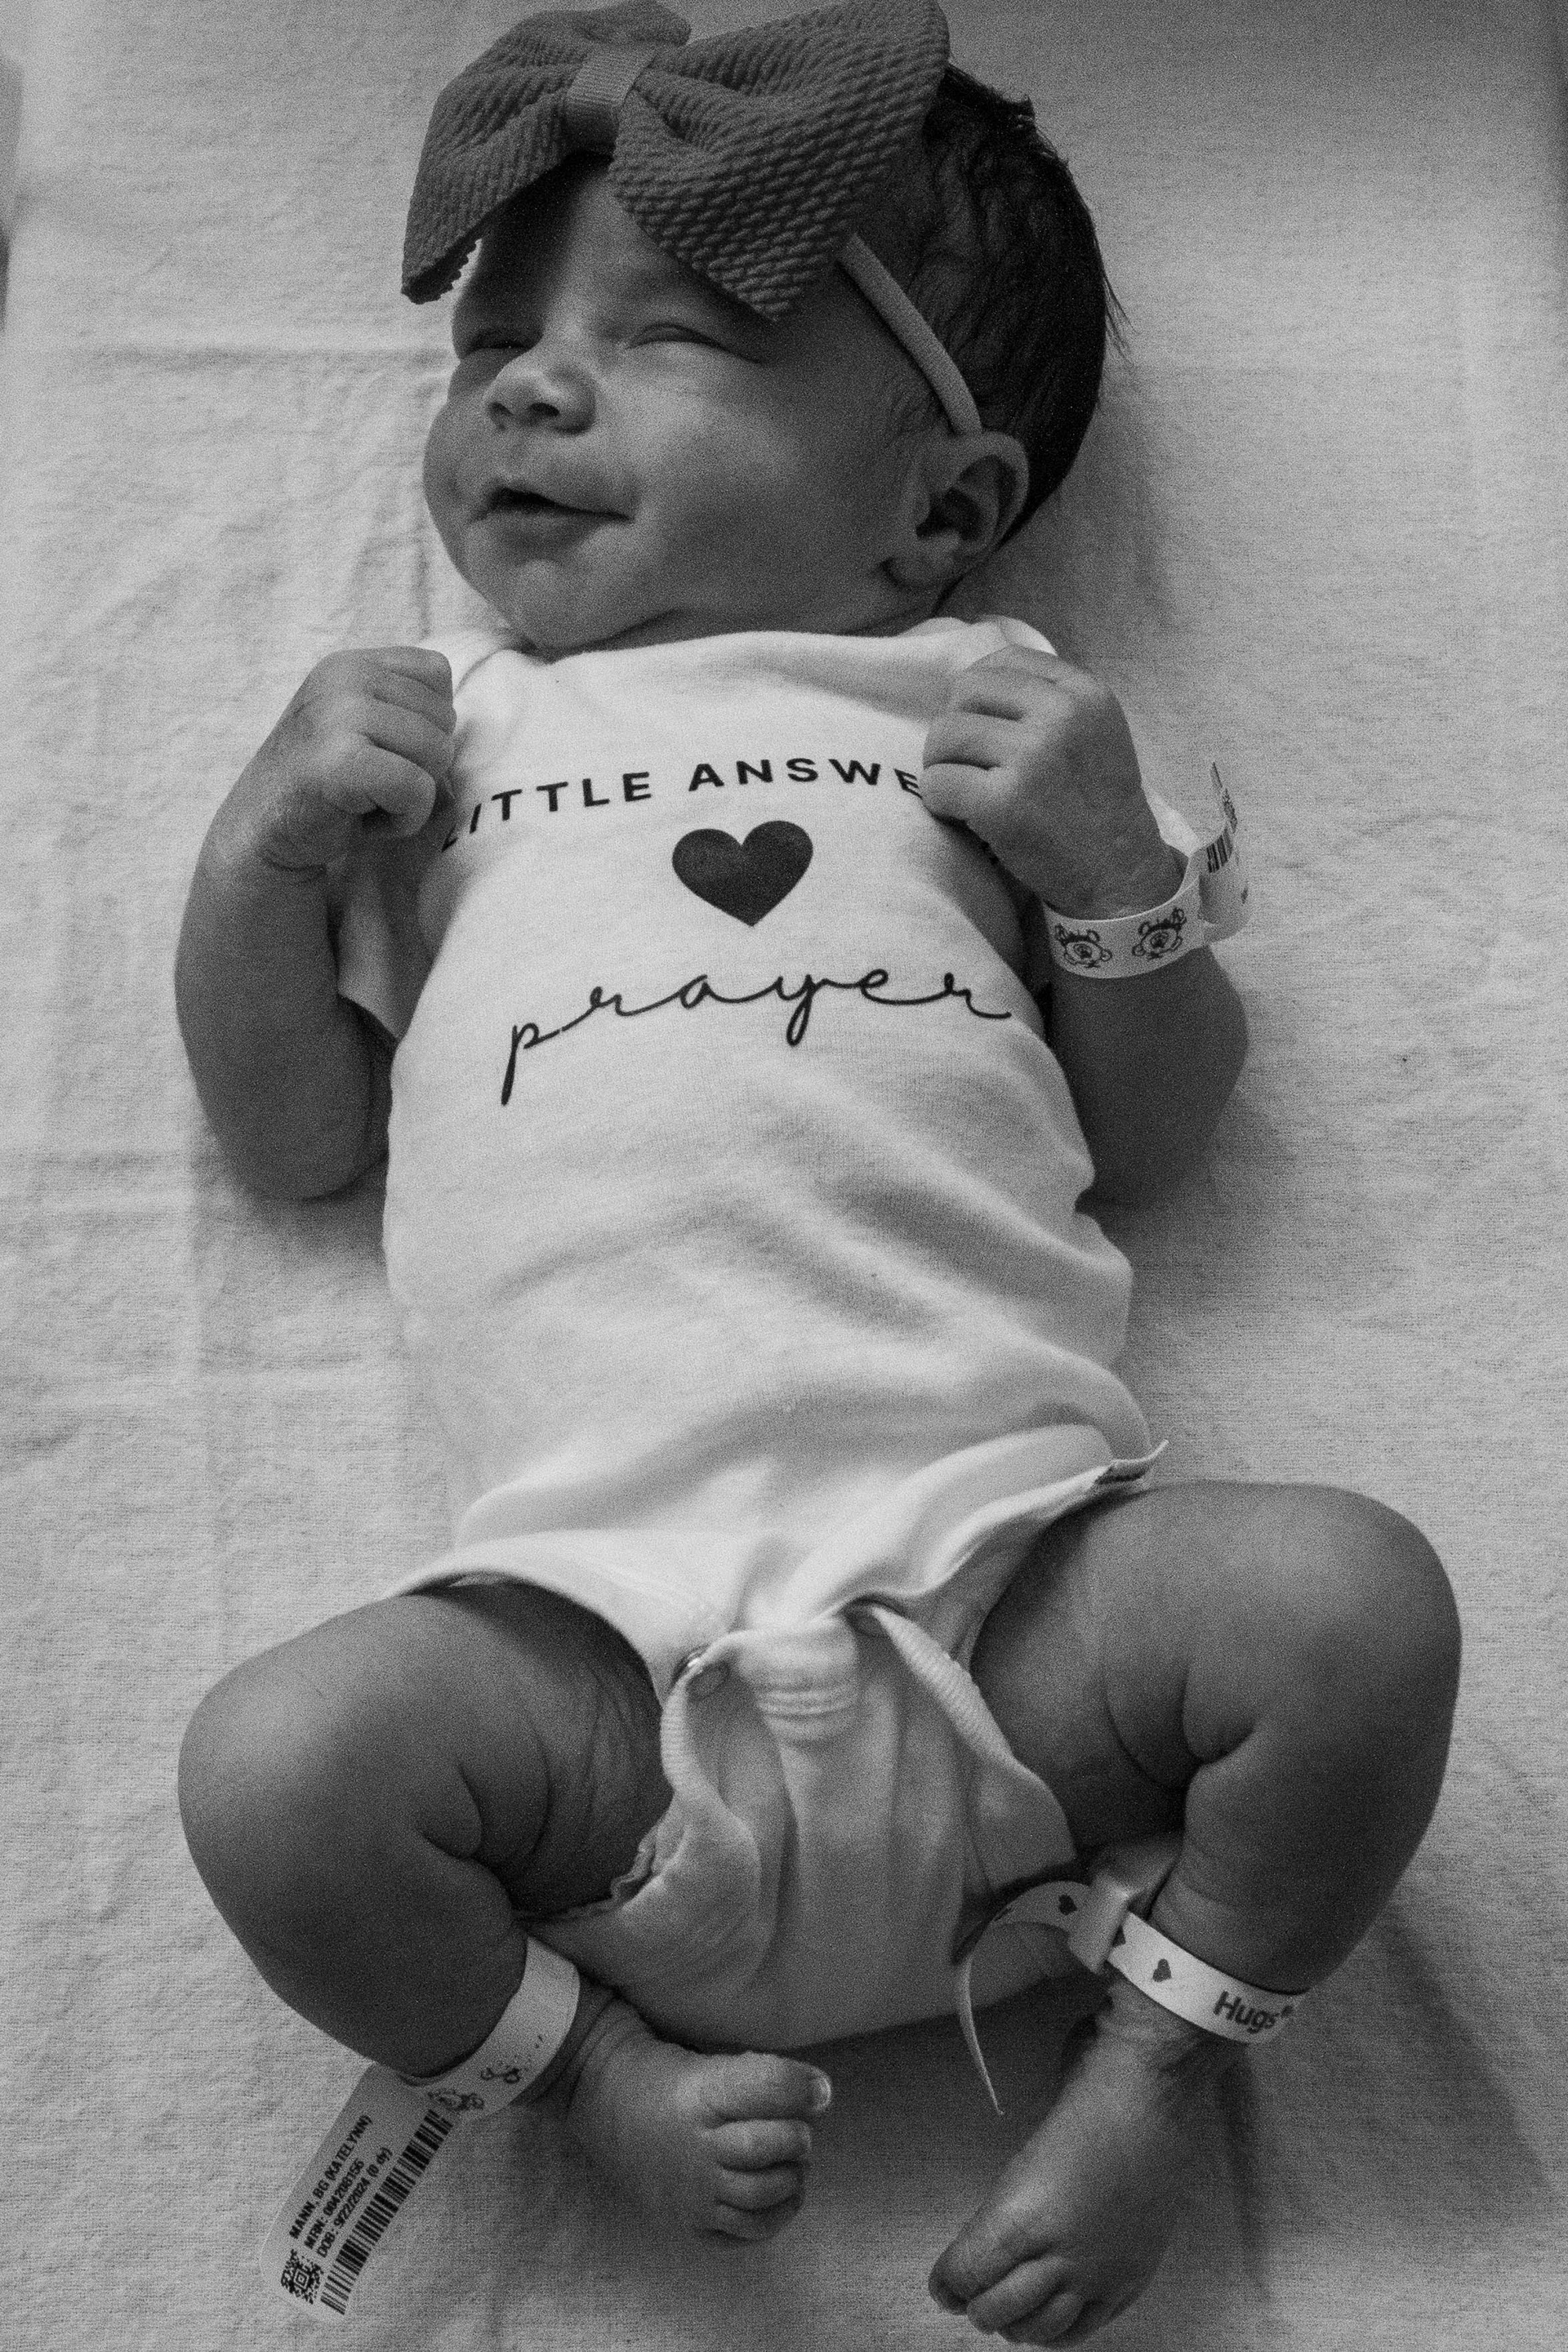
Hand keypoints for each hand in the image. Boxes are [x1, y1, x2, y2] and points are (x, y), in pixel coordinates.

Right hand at [227, 647, 455, 873]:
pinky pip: (416, 789)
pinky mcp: (340, 761)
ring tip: (365, 800)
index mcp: (353, 663)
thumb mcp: (369, 734)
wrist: (262, 831)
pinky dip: (403, 819)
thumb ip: (414, 720)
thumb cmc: (327, 789)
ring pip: (437, 753)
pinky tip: (363, 820)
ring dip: (412, 796)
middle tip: (368, 785)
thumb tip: (471, 741)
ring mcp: (339, 715)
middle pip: (445, 719)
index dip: (425, 725)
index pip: (438, 675)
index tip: (378, 752)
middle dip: (420, 765)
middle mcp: (345, 677)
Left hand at [920, 648, 1183, 917]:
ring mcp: (1031, 757)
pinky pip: (937, 784)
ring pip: (943, 735)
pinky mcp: (1003, 803)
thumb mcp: (1095, 732)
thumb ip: (1048, 700)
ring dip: (940, 765)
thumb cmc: (1097, 807)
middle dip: (954, 726)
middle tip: (965, 762)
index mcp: (1084, 692)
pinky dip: (938, 802)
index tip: (982, 725)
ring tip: (963, 791)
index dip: (978, 691)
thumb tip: (970, 684)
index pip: (1005, 659)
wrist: (1120, 875)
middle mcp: (1060, 715)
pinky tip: (961, 816)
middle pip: (964, 691)